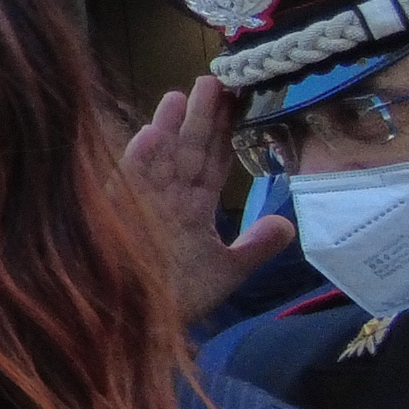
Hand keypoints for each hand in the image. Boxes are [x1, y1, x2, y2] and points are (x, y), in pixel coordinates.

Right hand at [121, 81, 296, 323]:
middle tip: (217, 79)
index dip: (223, 133)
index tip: (234, 101)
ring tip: (185, 92)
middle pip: (190, 150)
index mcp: (191, 210)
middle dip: (204, 117)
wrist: (135, 329)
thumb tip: (287, 223)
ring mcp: (144, 205)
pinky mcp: (121, 215)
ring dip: (173, 126)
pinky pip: (131, 183)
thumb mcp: (226, 272)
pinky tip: (151, 132)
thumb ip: (256, 247)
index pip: (211, 163)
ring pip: (163, 158)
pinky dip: (141, 159)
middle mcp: (168, 200)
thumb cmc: (175, 300)